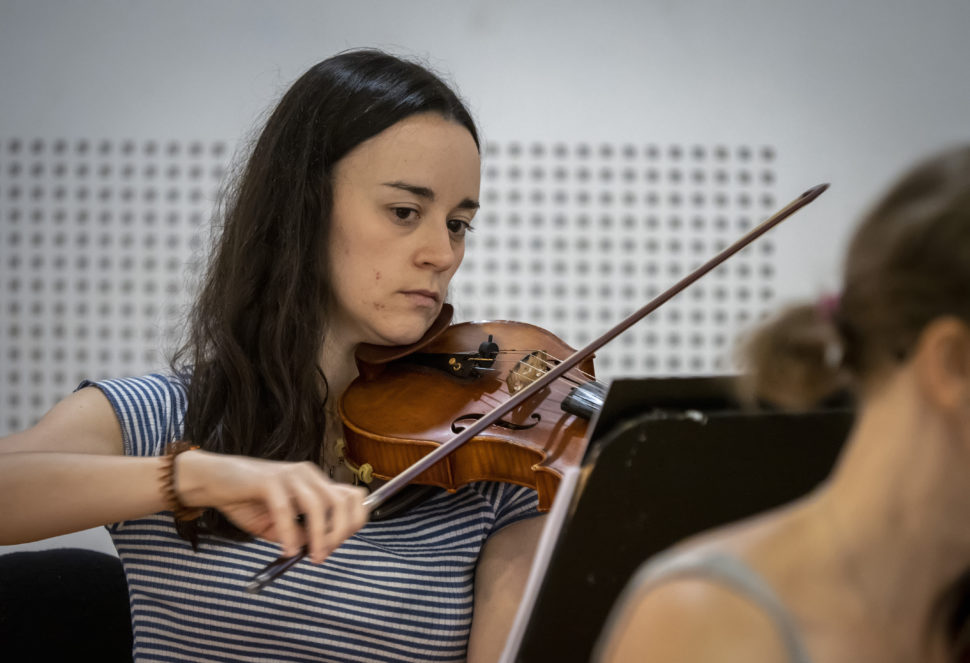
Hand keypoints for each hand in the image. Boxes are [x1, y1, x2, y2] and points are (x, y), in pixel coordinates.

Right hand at [176, 450, 368, 562]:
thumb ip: (301, 533)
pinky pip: (286, 510)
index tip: (338, 545)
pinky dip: (290, 533)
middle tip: (325, 555)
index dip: (354, 522)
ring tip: (314, 557)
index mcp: (315, 483)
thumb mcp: (280, 524)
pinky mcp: (269, 480)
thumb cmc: (247, 501)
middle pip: (343, 501)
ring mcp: (290, 475)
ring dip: (320, 535)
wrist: (213, 482)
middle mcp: (308, 475)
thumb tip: (320, 547)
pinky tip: (288, 550)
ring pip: (319, 505)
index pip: (353, 497)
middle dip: (341, 532)